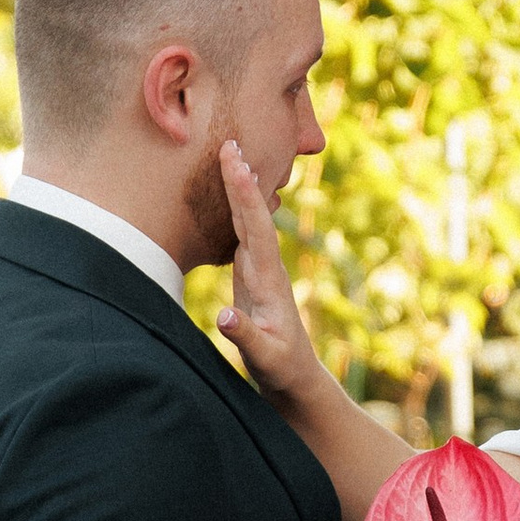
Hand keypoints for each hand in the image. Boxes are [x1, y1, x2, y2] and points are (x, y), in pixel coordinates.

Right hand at [214, 140, 322, 403]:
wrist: (296, 377)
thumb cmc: (281, 369)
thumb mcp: (264, 358)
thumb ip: (244, 336)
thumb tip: (223, 316)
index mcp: (269, 281)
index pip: (256, 229)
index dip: (245, 195)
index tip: (237, 162)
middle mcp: (266, 268)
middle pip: (252, 216)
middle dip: (241, 180)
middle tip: (230, 143)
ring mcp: (259, 270)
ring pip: (247, 221)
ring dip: (238, 189)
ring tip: (230, 156)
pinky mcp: (250, 277)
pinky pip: (240, 234)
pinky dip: (234, 209)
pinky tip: (229, 193)